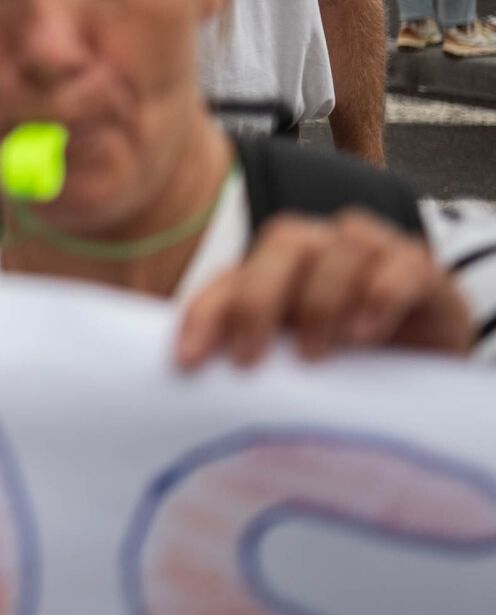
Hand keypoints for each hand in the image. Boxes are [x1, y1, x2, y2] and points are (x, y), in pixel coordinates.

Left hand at [175, 210, 471, 369]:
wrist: (426, 370)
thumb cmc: (344, 363)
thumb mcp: (288, 361)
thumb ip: (249, 354)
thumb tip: (189, 373)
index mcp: (277, 266)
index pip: (231, 276)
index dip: (204, 313)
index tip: (188, 362)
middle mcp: (323, 247)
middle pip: (285, 241)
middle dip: (258, 300)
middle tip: (250, 360)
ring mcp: (376, 251)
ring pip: (344, 244)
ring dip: (322, 299)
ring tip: (316, 354)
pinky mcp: (422, 271)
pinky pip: (403, 265)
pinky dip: (381, 295)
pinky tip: (366, 335)